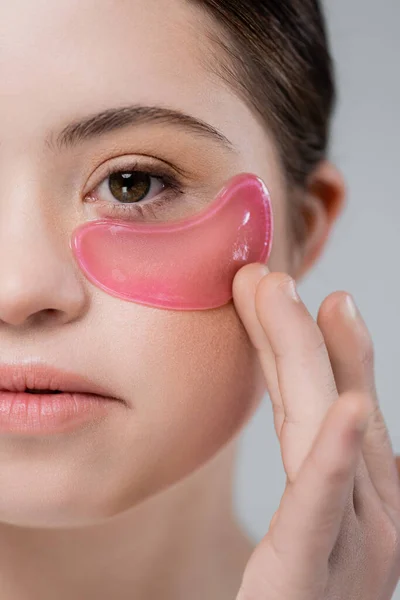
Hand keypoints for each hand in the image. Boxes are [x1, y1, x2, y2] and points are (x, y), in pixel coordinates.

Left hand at [232, 264, 399, 599]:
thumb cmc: (314, 596)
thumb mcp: (319, 523)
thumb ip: (323, 466)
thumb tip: (332, 409)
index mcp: (355, 498)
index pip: (314, 407)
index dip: (302, 346)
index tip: (292, 294)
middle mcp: (365, 514)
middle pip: (318, 407)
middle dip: (295, 337)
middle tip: (268, 276)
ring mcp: (355, 548)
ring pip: (320, 441)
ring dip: (305, 364)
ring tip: (286, 299)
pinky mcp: (318, 583)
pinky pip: (322, 515)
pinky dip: (334, 461)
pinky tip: (338, 411)